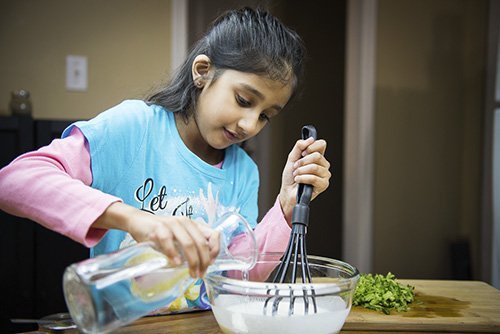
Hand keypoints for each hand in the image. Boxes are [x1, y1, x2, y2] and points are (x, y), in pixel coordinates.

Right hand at [93, 202, 219, 277]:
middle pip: (202, 243)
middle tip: (200, 274)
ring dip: (192, 261)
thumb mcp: (178, 240)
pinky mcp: (159, 227)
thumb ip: (189, 248)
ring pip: (189, 243)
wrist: (138, 222)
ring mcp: (173, 223)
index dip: (215, 250)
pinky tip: (175, 263)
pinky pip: (168, 240)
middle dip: (203, 261)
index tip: (210, 264)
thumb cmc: (160, 233)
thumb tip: (203, 265)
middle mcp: (186, 222)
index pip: (214, 234)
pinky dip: (173, 253)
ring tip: (192, 273)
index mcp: (193, 225)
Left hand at [278, 137, 330, 223]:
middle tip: (296, 167)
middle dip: (302, 162)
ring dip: (300, 171)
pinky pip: (313, 178)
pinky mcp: (323, 185)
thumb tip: (310, 139)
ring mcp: (325, 175)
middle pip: (317, 156)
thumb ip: (299, 146)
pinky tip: (299, 181)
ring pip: (314, 167)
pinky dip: (302, 178)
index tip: (302, 153)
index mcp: (318, 156)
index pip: (322, 144)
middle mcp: (323, 165)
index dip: (311, 146)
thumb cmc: (290, 177)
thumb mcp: (292, 158)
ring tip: (296, 175)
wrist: (287, 192)